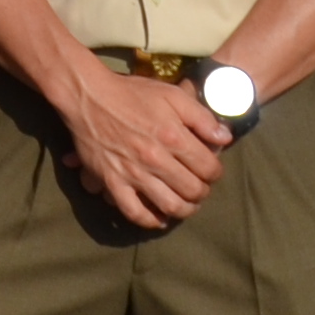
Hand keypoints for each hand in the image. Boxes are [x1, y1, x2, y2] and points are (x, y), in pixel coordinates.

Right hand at [57, 60, 227, 229]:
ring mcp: (133, 173)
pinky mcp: (112, 181)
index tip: (211, 170)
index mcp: (173, 137)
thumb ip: (202, 117)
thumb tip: (225, 138)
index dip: (216, 172)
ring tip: (186, 205)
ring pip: (169, 205)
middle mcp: (156, 160)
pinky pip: (134, 211)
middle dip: (202, 192)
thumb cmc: (131, 93)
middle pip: (193, 190)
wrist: (88, 96)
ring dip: (185, 210)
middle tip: (199, 187)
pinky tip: (159, 218)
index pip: (208, 168)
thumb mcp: (172, 95)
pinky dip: (150, 220)